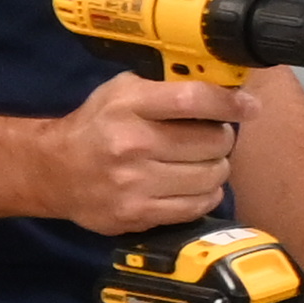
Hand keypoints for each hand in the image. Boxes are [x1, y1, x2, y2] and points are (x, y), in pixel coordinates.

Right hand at [40, 74, 244, 233]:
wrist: (54, 171)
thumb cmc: (97, 126)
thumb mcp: (122, 93)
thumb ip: (166, 88)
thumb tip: (224, 89)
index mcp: (129, 106)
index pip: (194, 100)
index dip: (230, 103)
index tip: (249, 106)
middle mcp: (132, 144)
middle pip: (213, 142)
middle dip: (222, 138)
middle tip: (211, 138)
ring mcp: (135, 183)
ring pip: (212, 176)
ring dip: (216, 168)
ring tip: (201, 162)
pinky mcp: (138, 214)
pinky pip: (197, 205)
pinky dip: (206, 194)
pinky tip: (194, 185)